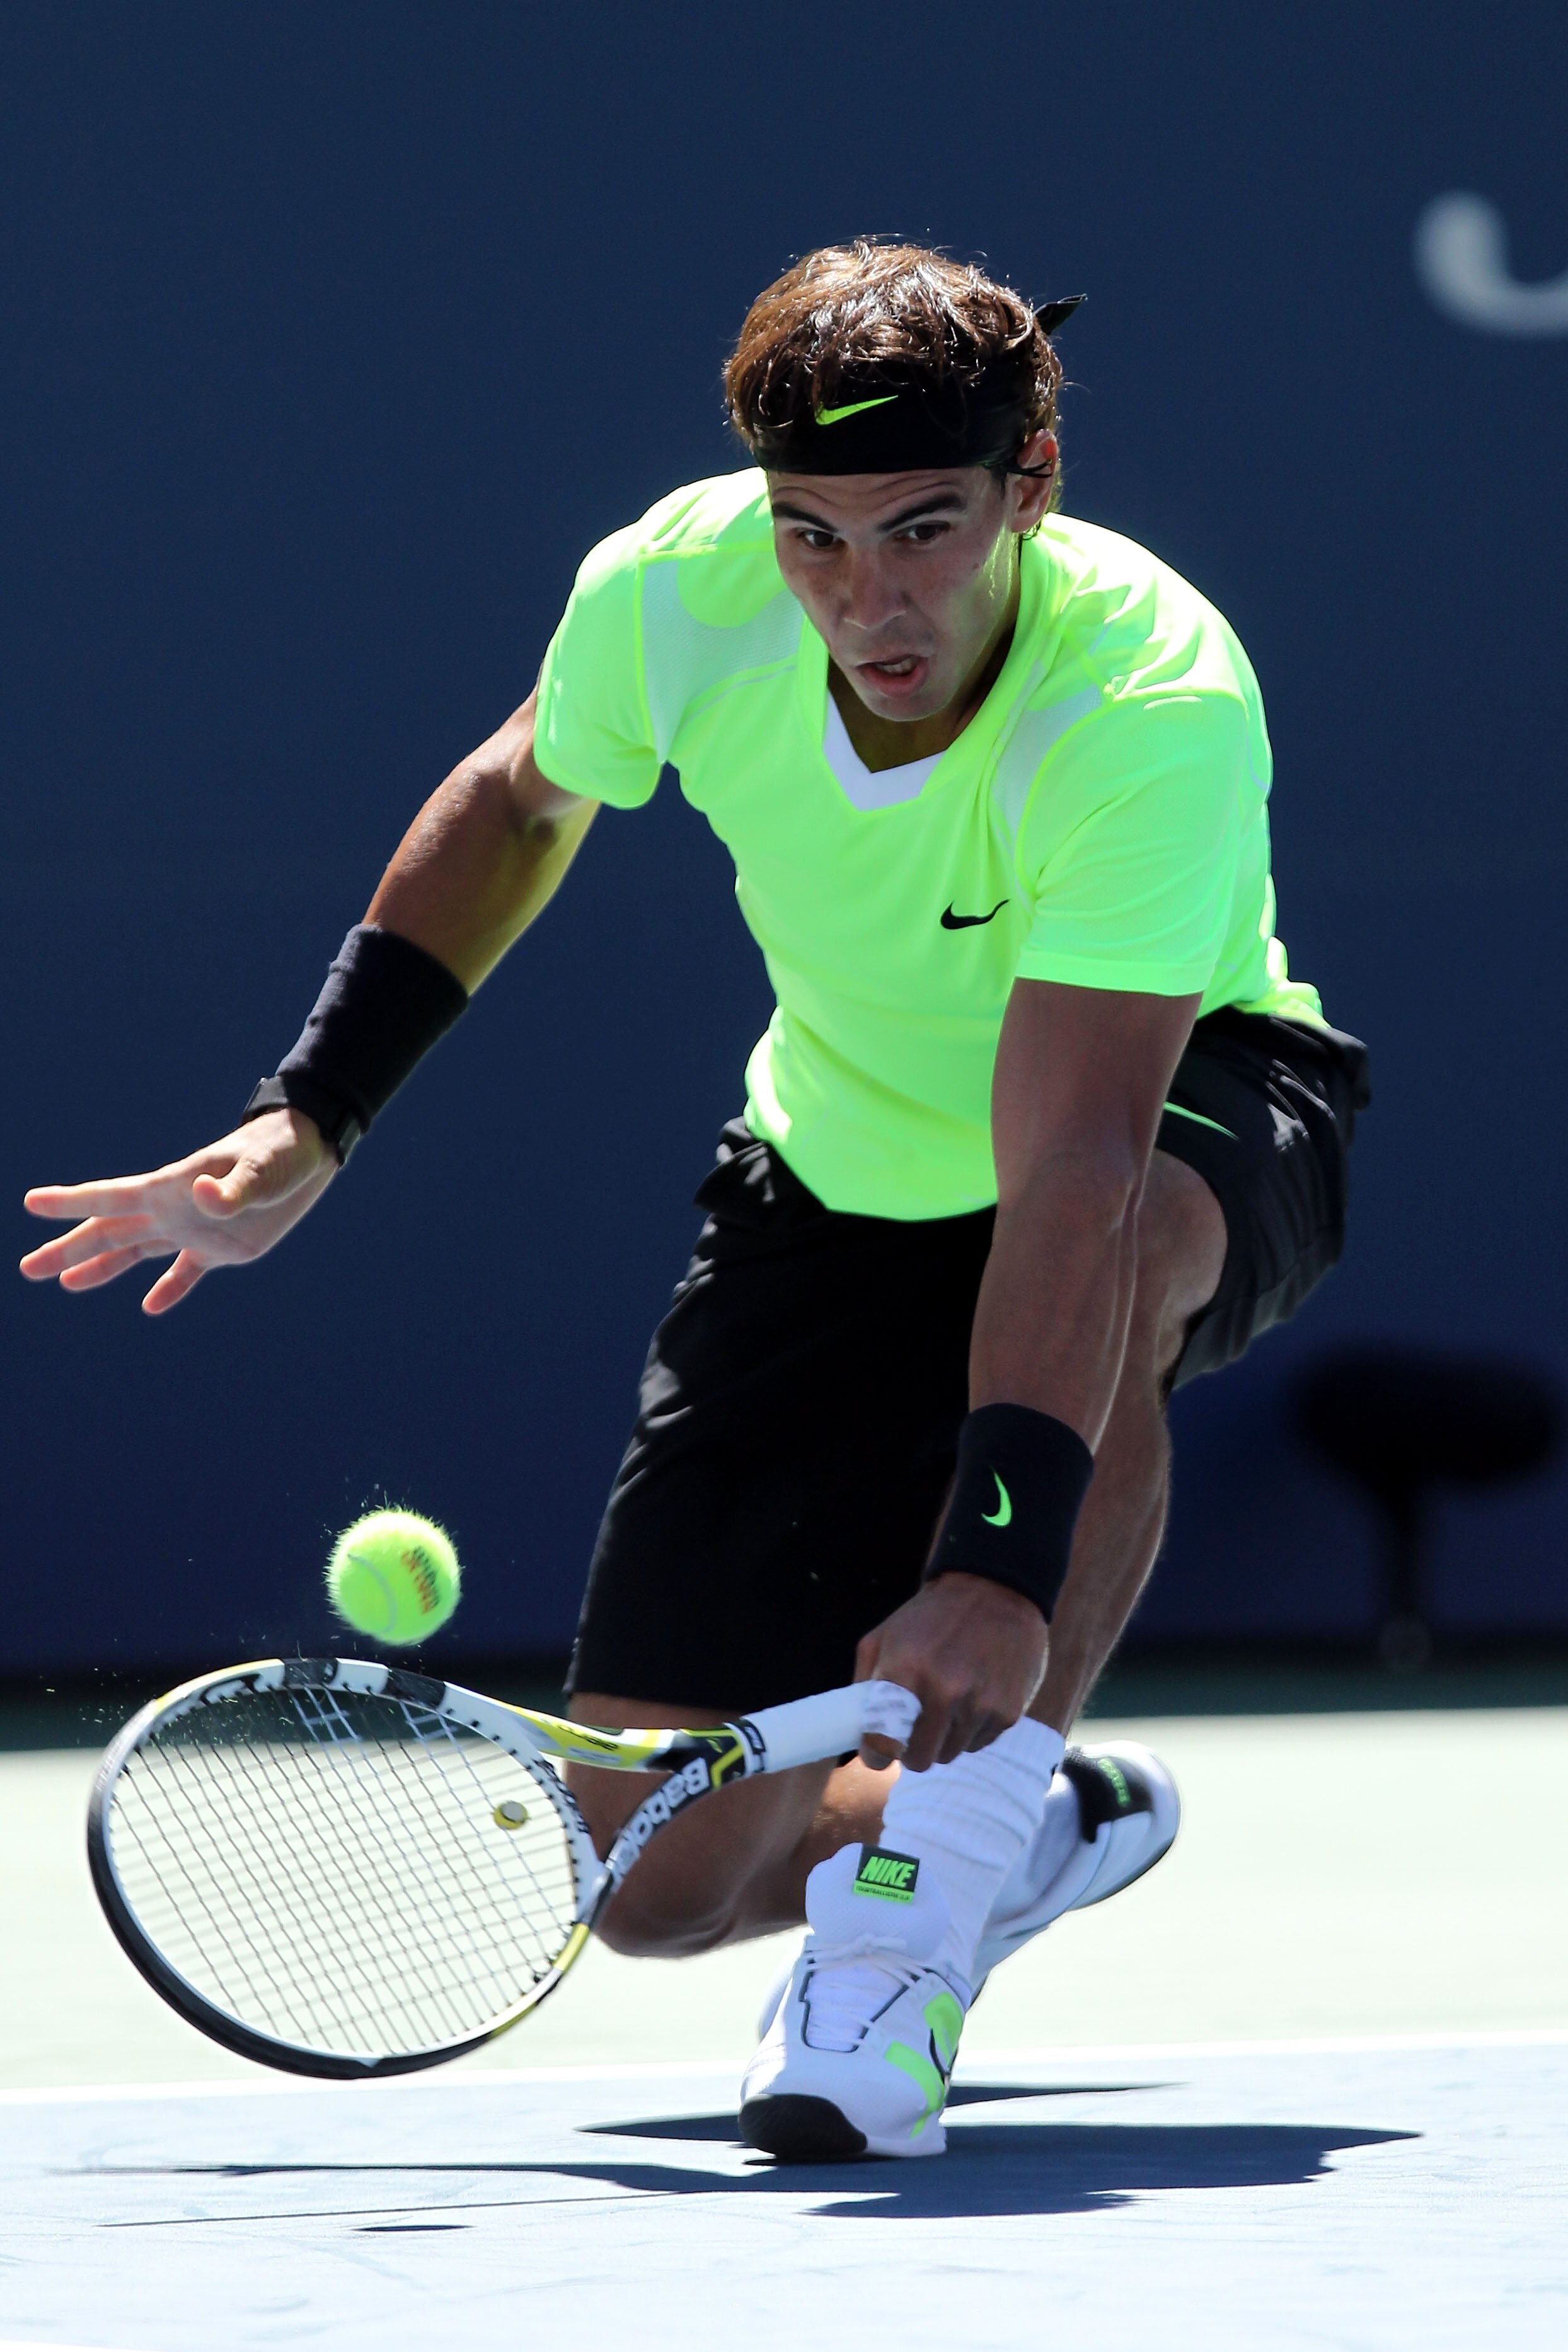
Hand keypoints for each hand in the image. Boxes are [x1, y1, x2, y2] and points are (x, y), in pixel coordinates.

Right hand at [20, 1109, 336, 1313]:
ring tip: (66, 1283)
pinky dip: (169, 1288)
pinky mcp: (221, 1247)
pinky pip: (186, 1272)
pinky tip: (150, 1307)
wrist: (309, 1153)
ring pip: (136, 1251)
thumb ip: (231, 1188)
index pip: (110, 1197)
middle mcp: (173, 1209)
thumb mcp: (259, 1170)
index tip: (32, 1203)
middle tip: (28, 1268)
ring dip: (101, 1268)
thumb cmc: (281, 1151)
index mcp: (171, 1188)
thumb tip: (202, 1193)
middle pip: (110, 1232)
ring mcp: (193, 1228)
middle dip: (68, 1249)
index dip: (70, 1202)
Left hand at [854, 1572, 1047, 1771]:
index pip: (883, 1743)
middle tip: (912, 1729)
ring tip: (946, 1704)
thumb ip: (865, 1683)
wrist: (995, 1590)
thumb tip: (857, 1732)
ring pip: (949, 1754)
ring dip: (942, 1739)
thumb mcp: (884, 1635)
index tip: (877, 1752)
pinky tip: (972, 1697)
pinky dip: (970, 1730)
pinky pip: (978, 1743)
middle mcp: (944, 1691)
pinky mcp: (1008, 1712)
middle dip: (910, 1750)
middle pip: (918, 1759)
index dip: (876, 1754)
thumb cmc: (931, 1616)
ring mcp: (979, 1704)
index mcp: (906, 1670)